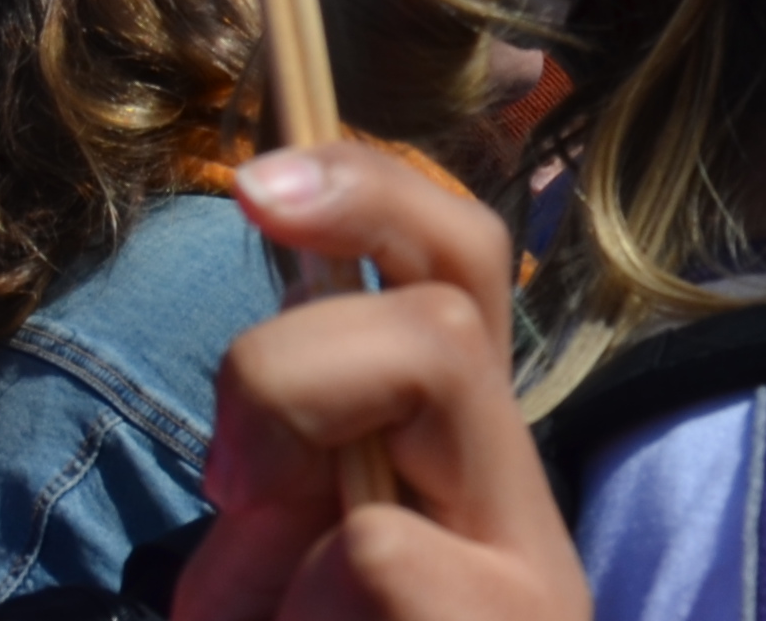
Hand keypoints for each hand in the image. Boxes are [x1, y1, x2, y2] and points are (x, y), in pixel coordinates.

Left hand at [173, 142, 589, 620]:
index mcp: (454, 453)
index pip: (459, 262)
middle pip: (445, 321)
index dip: (367, 188)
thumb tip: (260, 407)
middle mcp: (516, 501)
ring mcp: (538, 570)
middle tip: (227, 484)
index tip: (254, 186)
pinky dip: (295, 611)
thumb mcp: (270, 555)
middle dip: (288, 367)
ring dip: (290, 518)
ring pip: (419, 416)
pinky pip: (374, 551)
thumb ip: (280, 460)